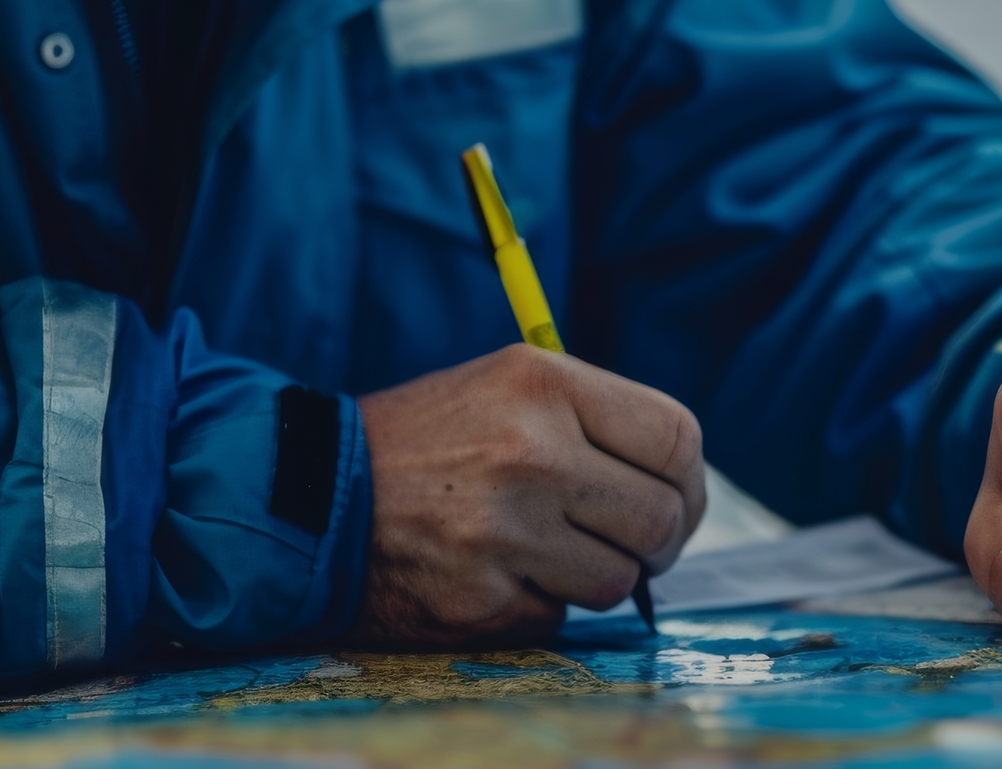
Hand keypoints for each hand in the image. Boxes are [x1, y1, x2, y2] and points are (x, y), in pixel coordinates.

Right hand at [349, 344, 705, 647]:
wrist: (310, 493)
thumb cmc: (428, 440)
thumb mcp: (509, 387)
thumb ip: (596, 423)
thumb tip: (682, 490)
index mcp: (544, 382)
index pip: (677, 439)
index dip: (691, 484)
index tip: (677, 503)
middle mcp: (530, 452)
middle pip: (662, 520)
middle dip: (654, 543)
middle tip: (623, 542)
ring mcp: (504, 532)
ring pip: (616, 582)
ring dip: (591, 577)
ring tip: (538, 549)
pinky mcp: (479, 601)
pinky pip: (556, 619)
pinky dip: (537, 605)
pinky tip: (492, 574)